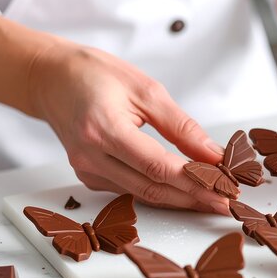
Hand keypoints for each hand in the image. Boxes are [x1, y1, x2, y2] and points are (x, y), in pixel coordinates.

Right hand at [27, 45, 229, 213]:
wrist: (51, 79)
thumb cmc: (94, 75)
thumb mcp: (145, 89)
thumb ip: (181, 126)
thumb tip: (213, 155)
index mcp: (103, 129)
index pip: (158, 167)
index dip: (195, 182)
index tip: (224, 190)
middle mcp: (90, 156)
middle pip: (152, 189)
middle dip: (193, 198)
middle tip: (225, 203)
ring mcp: (86, 170)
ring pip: (142, 195)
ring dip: (179, 199)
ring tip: (212, 197)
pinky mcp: (88, 177)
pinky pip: (130, 190)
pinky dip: (158, 191)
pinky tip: (182, 188)